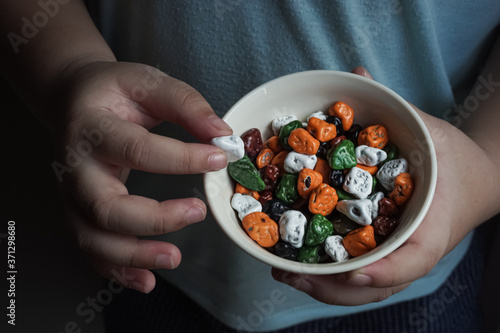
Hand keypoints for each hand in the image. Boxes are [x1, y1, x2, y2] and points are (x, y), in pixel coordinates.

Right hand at [53, 61, 231, 292]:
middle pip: (106, 207)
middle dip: (155, 219)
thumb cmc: (115, 92)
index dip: (180, 159)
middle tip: (198, 212)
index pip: (136, 150)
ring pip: (94, 238)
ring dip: (134, 255)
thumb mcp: (148, 82)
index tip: (219, 158)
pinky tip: (147, 280)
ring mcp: (72, 194)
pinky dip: (118, 270)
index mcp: (92, 128)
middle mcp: (74, 166)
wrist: (75, 101)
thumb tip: (222, 135)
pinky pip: (92, 249)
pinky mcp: (79, 212)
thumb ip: (185, 104)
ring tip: (174, 258)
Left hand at [272, 66, 498, 304]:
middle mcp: (415, 247)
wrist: (477, 181)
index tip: (355, 270)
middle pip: (378, 284)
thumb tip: (358, 73)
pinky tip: (301, 267)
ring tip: (285, 274)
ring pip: (366, 288)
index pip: (416, 257)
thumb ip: (396, 108)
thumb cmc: (455, 160)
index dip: (385, 269)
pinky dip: (332, 277)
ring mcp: (402, 256)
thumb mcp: (431, 130)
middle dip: (333, 286)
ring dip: (325, 287)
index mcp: (434, 222)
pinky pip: (361, 274)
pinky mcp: (390, 254)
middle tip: (292, 275)